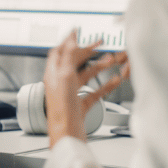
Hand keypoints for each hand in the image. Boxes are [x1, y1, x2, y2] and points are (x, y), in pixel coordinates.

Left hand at [43, 31, 129, 147]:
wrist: (67, 136)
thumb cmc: (62, 110)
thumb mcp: (65, 77)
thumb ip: (68, 57)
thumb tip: (70, 39)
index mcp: (53, 74)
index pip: (59, 51)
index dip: (68, 40)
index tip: (78, 31)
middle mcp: (61, 83)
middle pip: (74, 62)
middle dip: (88, 51)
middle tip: (100, 43)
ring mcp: (71, 94)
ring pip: (86, 75)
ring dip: (99, 67)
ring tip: (111, 60)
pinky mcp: (81, 105)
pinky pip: (95, 91)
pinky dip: (105, 85)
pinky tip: (114, 80)